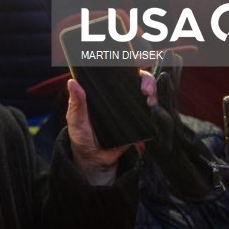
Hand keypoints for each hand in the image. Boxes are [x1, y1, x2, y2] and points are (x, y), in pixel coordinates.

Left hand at [66, 71, 156, 185]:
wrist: (95, 159)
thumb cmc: (82, 137)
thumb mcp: (76, 120)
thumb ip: (76, 104)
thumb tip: (72, 83)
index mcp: (102, 93)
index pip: (116, 74)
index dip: (127, 69)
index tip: (132, 72)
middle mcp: (117, 97)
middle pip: (136, 81)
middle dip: (146, 80)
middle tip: (146, 90)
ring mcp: (129, 108)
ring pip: (147, 94)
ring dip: (154, 93)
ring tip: (150, 101)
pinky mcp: (138, 122)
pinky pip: (151, 113)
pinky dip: (156, 109)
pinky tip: (153, 110)